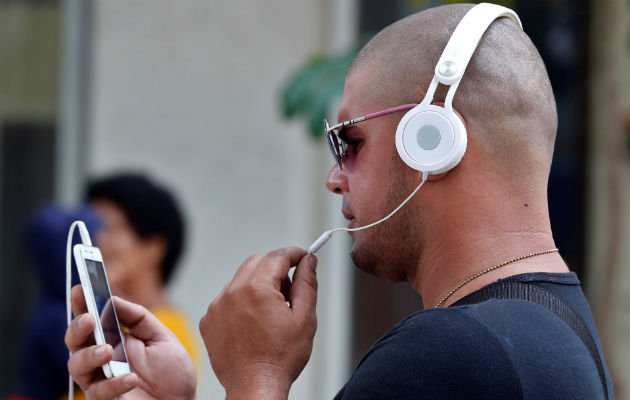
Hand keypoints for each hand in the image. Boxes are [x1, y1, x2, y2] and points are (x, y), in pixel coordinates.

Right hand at [65, 285, 195, 398]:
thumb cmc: (172, 374)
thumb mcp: (162, 339)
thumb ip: (139, 318)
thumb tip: (113, 299)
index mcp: (114, 339)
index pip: (92, 319)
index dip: (82, 304)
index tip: (79, 288)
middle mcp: (102, 358)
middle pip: (75, 341)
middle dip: (77, 327)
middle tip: (90, 320)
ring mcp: (100, 380)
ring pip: (76, 366)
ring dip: (89, 355)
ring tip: (107, 351)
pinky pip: (97, 392)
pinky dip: (113, 383)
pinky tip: (130, 378)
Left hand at [199, 247, 317, 398]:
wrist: (255, 387)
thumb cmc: (281, 357)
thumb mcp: (304, 318)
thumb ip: (307, 283)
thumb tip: (308, 261)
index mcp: (257, 288)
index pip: (278, 256)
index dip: (294, 254)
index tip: (304, 257)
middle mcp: (233, 292)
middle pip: (256, 262)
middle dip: (275, 269)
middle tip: (289, 291)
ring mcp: (217, 306)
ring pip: (240, 279)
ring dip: (257, 286)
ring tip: (270, 313)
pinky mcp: (209, 320)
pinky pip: (227, 298)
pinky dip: (241, 302)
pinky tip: (253, 324)